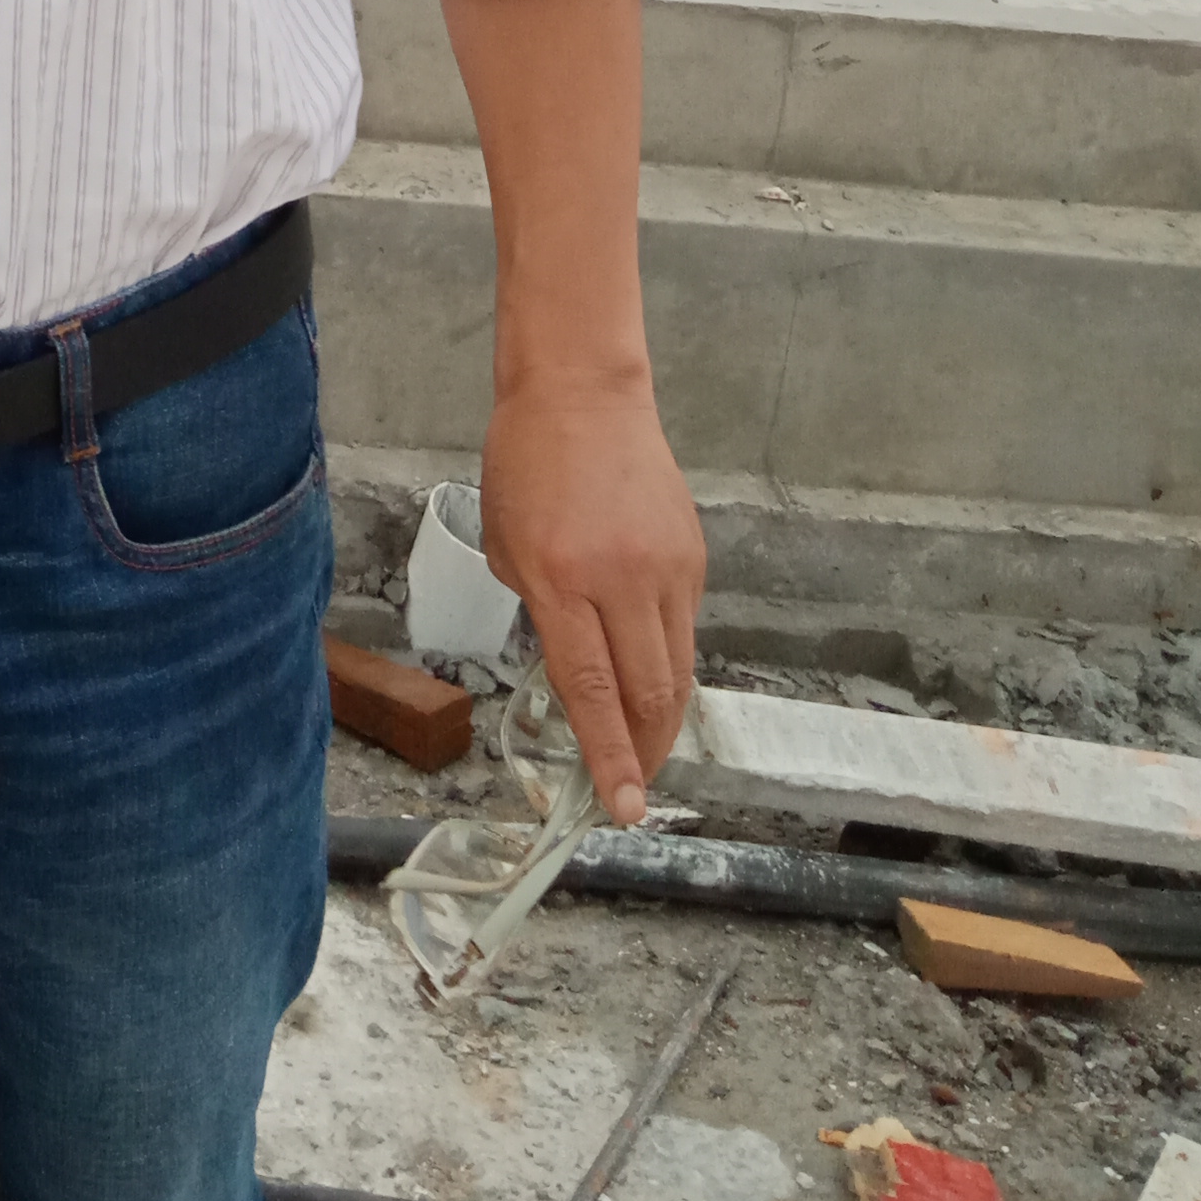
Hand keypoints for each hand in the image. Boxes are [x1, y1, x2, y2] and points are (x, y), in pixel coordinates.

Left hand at [475, 370, 703, 827]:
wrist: (582, 393)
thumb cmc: (526, 465)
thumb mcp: (508, 546)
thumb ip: (541, 612)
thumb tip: (571, 671)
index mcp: (560, 581)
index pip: (591, 691)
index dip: (609, 757)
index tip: (622, 808)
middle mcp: (619, 580)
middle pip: (649, 694)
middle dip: (644, 752)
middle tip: (632, 785)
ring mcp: (665, 568)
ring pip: (678, 670)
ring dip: (662, 717)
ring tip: (645, 746)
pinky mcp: (692, 556)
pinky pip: (684, 627)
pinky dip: (668, 659)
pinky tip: (649, 667)